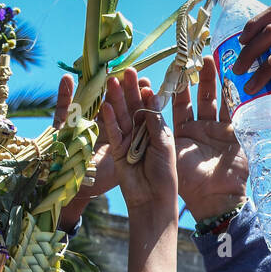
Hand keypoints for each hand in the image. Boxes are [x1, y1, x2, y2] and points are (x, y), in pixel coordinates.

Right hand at [101, 66, 176, 213]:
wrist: (152, 199)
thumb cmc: (165, 173)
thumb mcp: (164, 143)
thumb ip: (155, 121)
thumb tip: (150, 96)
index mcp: (157, 129)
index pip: (150, 106)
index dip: (145, 92)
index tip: (142, 78)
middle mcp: (142, 132)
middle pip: (134, 107)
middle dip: (130, 90)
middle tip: (125, 72)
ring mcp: (128, 141)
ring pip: (122, 117)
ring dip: (117, 100)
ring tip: (112, 81)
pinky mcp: (117, 151)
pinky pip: (113, 132)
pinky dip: (109, 120)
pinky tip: (105, 105)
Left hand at [172, 57, 248, 221]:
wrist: (212, 200)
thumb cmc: (186, 183)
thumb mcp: (167, 152)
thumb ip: (156, 127)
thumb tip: (145, 100)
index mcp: (179, 133)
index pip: (173, 104)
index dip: (171, 87)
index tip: (171, 67)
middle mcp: (198, 128)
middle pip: (195, 97)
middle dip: (193, 77)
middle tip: (189, 58)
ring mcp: (216, 130)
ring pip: (214, 99)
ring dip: (211, 80)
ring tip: (208, 60)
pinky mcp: (234, 133)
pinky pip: (233, 110)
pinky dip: (233, 94)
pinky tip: (231, 77)